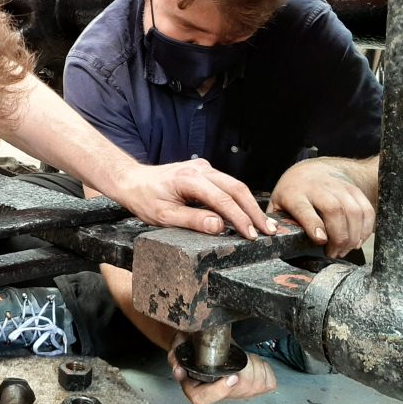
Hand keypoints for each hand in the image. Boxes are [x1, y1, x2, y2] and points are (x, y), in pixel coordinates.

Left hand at [117, 158, 276, 239]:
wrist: (132, 180)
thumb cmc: (144, 198)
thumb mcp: (163, 215)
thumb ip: (192, 221)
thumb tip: (220, 227)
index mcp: (188, 179)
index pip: (222, 199)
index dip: (240, 218)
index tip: (253, 236)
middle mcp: (200, 169)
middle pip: (236, 188)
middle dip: (254, 211)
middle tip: (270, 231)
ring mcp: (203, 167)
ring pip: (235, 185)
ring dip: (251, 205)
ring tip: (266, 225)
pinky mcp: (205, 171)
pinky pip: (228, 184)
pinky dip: (241, 199)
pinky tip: (250, 214)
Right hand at [168, 340, 276, 403]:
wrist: (211, 341)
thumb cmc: (195, 344)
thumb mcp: (180, 344)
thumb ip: (175, 356)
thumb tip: (178, 371)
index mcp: (195, 387)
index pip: (203, 400)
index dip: (219, 391)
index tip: (232, 376)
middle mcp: (218, 394)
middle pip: (238, 391)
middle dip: (246, 370)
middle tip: (242, 354)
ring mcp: (238, 394)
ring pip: (256, 387)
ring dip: (255, 366)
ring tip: (246, 356)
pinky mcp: (255, 390)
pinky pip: (269, 384)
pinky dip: (266, 370)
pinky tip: (255, 362)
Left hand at [267, 156, 376, 257]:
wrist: (312, 170)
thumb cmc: (292, 193)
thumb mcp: (277, 204)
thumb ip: (275, 221)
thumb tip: (272, 236)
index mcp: (294, 193)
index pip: (305, 208)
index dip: (314, 225)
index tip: (321, 241)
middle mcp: (318, 188)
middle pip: (334, 210)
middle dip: (339, 236)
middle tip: (334, 252)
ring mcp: (338, 187)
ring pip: (353, 211)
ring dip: (353, 235)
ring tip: (345, 249)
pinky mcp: (354, 190)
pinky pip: (366, 209)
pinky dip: (366, 228)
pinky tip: (358, 239)